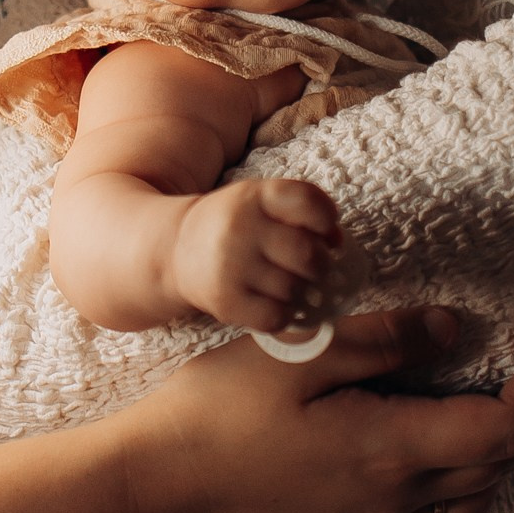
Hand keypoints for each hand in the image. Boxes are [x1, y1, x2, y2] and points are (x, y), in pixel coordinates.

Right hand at [124, 311, 513, 512]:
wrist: (160, 487)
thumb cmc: (219, 412)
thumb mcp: (302, 355)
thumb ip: (386, 340)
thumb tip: (457, 327)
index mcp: (390, 450)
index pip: (502, 428)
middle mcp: (395, 497)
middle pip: (502, 462)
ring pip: (477, 493)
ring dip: (513, 447)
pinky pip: (441, 511)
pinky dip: (474, 478)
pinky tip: (460, 445)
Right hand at [168, 178, 339, 331]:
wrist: (175, 250)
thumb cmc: (234, 225)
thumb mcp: (261, 200)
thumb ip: (302, 210)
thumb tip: (338, 242)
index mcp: (255, 195)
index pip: (308, 202)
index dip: (327, 220)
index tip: (325, 232)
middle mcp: (240, 228)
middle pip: (307, 254)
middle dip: (320, 264)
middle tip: (311, 267)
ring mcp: (230, 266)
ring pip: (294, 289)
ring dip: (301, 291)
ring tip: (288, 283)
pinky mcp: (225, 301)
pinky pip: (276, 317)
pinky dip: (285, 315)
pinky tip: (276, 303)